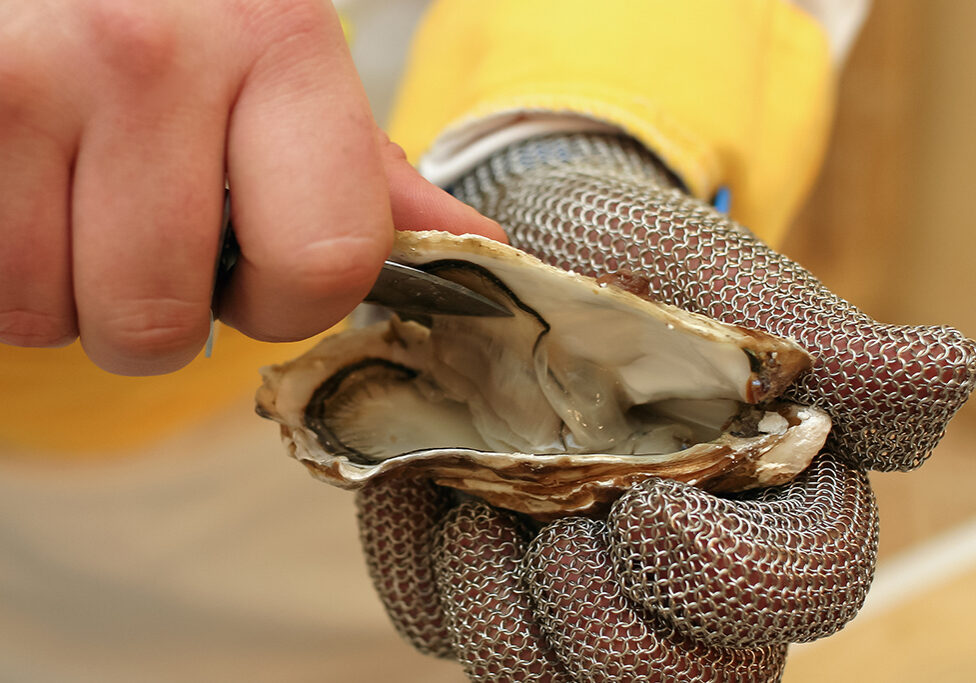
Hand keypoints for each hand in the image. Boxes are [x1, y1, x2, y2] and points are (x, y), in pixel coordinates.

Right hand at [0, 0, 502, 374]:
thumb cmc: (179, 21)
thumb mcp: (287, 72)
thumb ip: (366, 174)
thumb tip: (475, 246)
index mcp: (280, 44)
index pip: (324, 261)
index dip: (289, 303)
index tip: (261, 273)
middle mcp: (153, 51)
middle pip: (162, 322)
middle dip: (157, 314)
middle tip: (146, 235)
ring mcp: (33, 75)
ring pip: (57, 315)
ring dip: (72, 289)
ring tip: (79, 198)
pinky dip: (12, 265)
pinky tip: (30, 189)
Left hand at [356, 134, 974, 680]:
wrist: (521, 249)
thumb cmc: (634, 260)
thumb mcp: (722, 280)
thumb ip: (823, 342)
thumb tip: (945, 371)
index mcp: (764, 505)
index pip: (796, 591)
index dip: (732, 579)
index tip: (655, 507)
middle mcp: (672, 569)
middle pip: (671, 678)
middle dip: (608, 621)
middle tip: (558, 530)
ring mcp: (568, 583)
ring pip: (548, 673)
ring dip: (503, 603)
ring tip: (477, 502)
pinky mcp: (475, 580)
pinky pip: (441, 623)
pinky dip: (424, 571)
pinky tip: (429, 497)